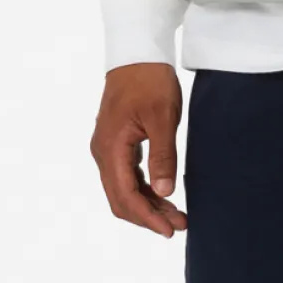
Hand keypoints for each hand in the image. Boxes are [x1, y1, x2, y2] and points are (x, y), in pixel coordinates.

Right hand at [91, 61, 188, 237]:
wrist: (137, 53)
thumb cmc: (149, 81)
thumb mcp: (163, 118)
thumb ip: (163, 156)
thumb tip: (164, 192)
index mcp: (110, 148)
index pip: (125, 195)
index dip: (147, 217)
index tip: (170, 230)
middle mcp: (103, 152)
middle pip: (120, 199)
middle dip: (148, 216)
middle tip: (179, 226)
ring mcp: (107, 148)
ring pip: (123, 189)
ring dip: (148, 205)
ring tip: (176, 215)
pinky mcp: (116, 143)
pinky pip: (126, 176)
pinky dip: (144, 190)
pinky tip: (163, 195)